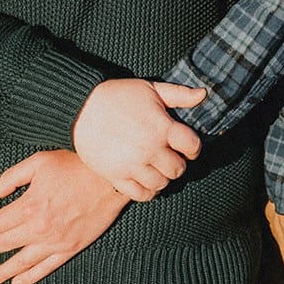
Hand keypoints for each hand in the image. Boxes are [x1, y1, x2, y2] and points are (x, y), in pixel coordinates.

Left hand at [0, 150, 125, 283]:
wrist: (110, 180)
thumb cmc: (75, 166)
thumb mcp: (39, 162)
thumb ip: (11, 178)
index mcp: (29, 206)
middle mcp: (39, 228)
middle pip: (4, 244)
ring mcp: (55, 241)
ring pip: (22, 262)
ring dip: (2, 271)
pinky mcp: (71, 248)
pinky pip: (46, 267)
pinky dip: (30, 276)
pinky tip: (18, 282)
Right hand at [72, 78, 205, 200]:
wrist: (80, 108)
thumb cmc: (117, 95)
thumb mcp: (150, 88)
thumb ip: (179, 94)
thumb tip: (203, 94)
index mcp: (161, 127)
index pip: (192, 146)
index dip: (194, 147)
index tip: (187, 146)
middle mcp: (149, 149)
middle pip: (178, 169)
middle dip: (177, 163)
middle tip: (169, 156)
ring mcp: (132, 165)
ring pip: (161, 184)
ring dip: (163, 177)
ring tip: (156, 167)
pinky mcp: (116, 176)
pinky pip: (141, 195)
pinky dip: (148, 191)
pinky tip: (145, 179)